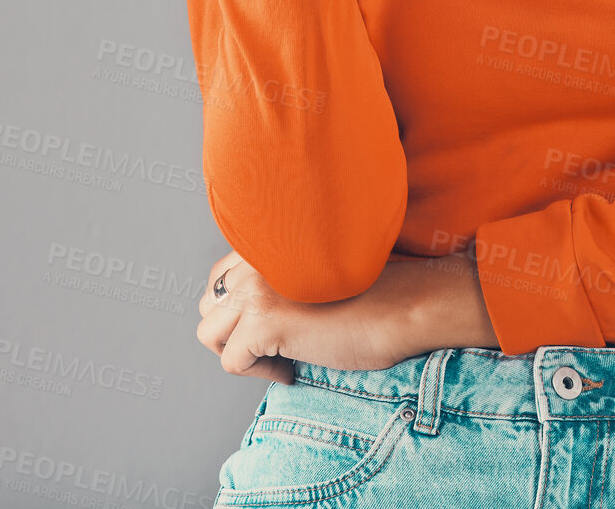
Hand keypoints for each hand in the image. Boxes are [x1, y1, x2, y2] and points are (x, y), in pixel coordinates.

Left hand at [196, 250, 421, 382]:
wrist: (405, 306)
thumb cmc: (374, 294)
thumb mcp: (315, 273)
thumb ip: (280, 275)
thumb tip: (243, 314)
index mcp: (272, 239)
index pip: (221, 275)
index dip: (241, 309)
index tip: (274, 325)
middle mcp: (259, 256)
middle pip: (209, 305)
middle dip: (234, 331)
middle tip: (272, 344)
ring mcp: (258, 287)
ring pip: (210, 333)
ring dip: (240, 352)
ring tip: (280, 355)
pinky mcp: (265, 322)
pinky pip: (231, 362)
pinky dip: (260, 375)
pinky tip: (293, 368)